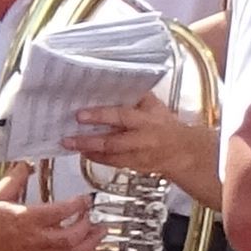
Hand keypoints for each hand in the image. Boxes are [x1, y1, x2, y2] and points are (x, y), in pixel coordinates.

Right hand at [0, 186, 107, 250]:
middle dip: (87, 226)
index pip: (58, 213)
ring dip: (90, 245)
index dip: (76, 205)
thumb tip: (27, 164)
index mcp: (24, 219)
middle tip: (95, 216)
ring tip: (100, 234)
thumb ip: (14, 178)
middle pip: (69, 237)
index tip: (84, 199)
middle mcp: (33, 239)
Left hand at [65, 99, 222, 197]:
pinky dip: (96, 158)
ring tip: (69, 144)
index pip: (122, 116)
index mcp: (147, 120)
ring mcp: (138, 155)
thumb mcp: (155, 106)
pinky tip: (83, 151)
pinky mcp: (134, 166)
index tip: (80, 114)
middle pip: (112, 141)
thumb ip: (137, 97)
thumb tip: (115, 84)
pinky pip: (112, 163)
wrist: (182, 151)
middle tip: (68, 137)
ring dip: (88, 150)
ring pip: (110, 155)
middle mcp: (142, 139)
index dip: (100, 115)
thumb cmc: (165, 124)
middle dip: (88, 140)